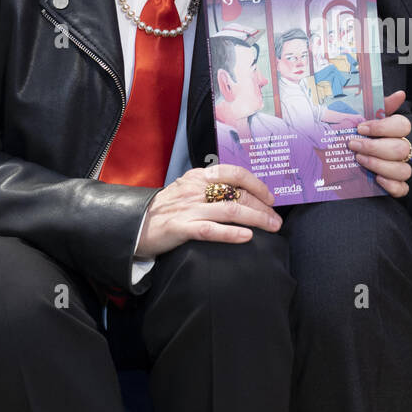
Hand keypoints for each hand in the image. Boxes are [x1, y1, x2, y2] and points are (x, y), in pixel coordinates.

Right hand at [134, 164, 281, 258]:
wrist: (134, 224)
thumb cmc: (167, 209)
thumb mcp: (188, 189)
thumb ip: (211, 187)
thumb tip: (242, 192)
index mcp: (199, 177)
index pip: (235, 173)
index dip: (257, 184)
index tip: (271, 197)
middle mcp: (196, 189)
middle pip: (238, 194)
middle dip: (262, 207)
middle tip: (276, 219)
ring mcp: (188, 209)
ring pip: (230, 211)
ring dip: (256, 219)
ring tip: (272, 228)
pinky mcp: (180, 228)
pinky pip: (210, 230)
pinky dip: (231, 233)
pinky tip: (247, 237)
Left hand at [347, 90, 411, 197]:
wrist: (328, 164)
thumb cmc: (347, 136)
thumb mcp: (355, 118)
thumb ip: (374, 106)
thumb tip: (400, 94)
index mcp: (392, 131)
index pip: (403, 125)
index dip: (383, 127)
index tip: (361, 128)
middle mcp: (399, 149)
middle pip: (401, 148)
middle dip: (375, 147)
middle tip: (354, 145)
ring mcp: (398, 168)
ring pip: (404, 169)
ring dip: (380, 165)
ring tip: (360, 160)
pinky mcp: (395, 187)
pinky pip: (402, 188)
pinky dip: (391, 185)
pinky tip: (376, 179)